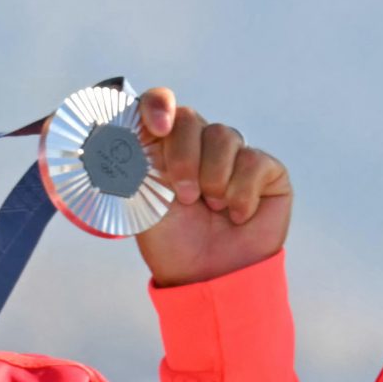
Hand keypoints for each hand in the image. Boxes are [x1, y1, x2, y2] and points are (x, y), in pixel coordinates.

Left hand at [131, 88, 291, 286]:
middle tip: (184, 197)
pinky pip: (254, 161)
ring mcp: (236, 155)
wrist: (210, 277)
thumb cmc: (173, 241)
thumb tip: (114, 127)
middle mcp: (201, 145)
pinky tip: (237, 215)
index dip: (157, 105)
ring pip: (224, 135)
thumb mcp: (140, 199)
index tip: (156, 128)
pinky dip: (241, 194)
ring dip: (213, 179)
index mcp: (166, 146)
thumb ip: (130, 160)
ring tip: (212, 208)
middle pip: (190, 118)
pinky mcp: (268, 172)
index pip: (160, 104)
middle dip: (184, 158)